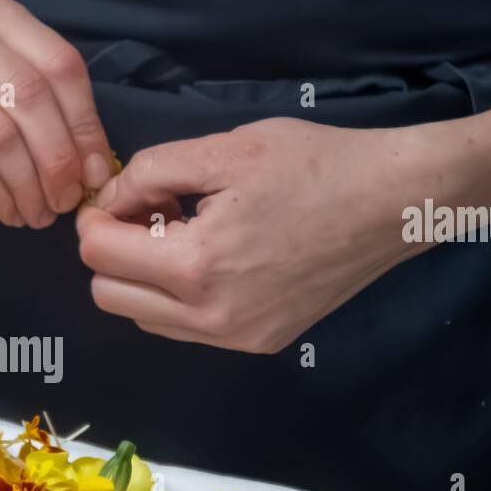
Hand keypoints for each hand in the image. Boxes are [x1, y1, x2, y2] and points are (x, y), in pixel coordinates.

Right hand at [0, 0, 113, 228]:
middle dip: (60, 160)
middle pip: (33, 97)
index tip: (95, 173)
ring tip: (37, 214)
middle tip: (67, 201)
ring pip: (1, 134)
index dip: (86, 125)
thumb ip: (34, 110)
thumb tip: (92, 165)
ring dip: (29, 185)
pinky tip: (6, 212)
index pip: (60, 65)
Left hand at [77, 118, 434, 352]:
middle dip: (112, 250)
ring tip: (184, 232)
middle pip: (108, 295)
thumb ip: (150, 172)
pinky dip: (178, 295)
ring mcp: (236, 337)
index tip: (122, 193)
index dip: (97, 218)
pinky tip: (212, 256)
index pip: (98, 256)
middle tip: (151, 211)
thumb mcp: (223, 148)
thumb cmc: (314, 164)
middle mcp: (211, 316)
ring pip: (143, 316)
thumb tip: (108, 200)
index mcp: (197, 266)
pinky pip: (185, 327)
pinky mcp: (258, 342)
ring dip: (143, 276)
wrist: (393, 203)